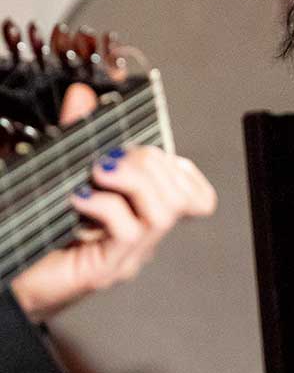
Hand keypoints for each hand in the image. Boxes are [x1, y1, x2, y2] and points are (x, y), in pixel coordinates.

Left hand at [9, 82, 217, 321]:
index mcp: (138, 215)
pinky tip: (79, 198)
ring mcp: (126, 257)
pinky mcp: (105, 270)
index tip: (144, 153)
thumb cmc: (32, 229)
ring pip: (162, 212)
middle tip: (109, 159)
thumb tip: (83, 95)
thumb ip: (76, 134)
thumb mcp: (60, 171)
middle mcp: (140, 238)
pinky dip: (106, 204)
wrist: (7, 277)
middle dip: (148, 162)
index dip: (182, 169)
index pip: (195, 196)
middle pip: (179, 194)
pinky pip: (128, 231)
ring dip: (133, 180)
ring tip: (98, 172)